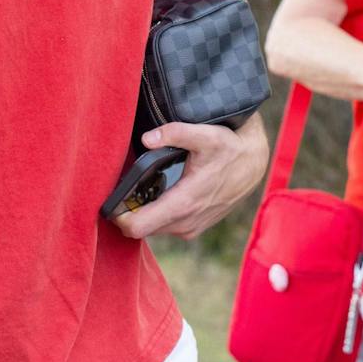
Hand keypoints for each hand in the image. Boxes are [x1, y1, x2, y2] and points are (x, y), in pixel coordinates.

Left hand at [111, 113, 268, 241]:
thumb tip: (148, 138)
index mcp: (184, 203)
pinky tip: (155, 194)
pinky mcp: (194, 227)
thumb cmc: (229, 148)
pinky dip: (156, 215)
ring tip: (137, 189)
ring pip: (152, 229)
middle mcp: (186, 222)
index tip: (109, 200)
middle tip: (121, 189)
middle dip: (128, 212)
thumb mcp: (205, 134)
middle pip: (140, 228)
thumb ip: (175, 133)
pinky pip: (165, 227)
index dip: (118, 216)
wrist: (253, 164)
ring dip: (142, 214)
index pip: (137, 226)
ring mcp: (191, 227)